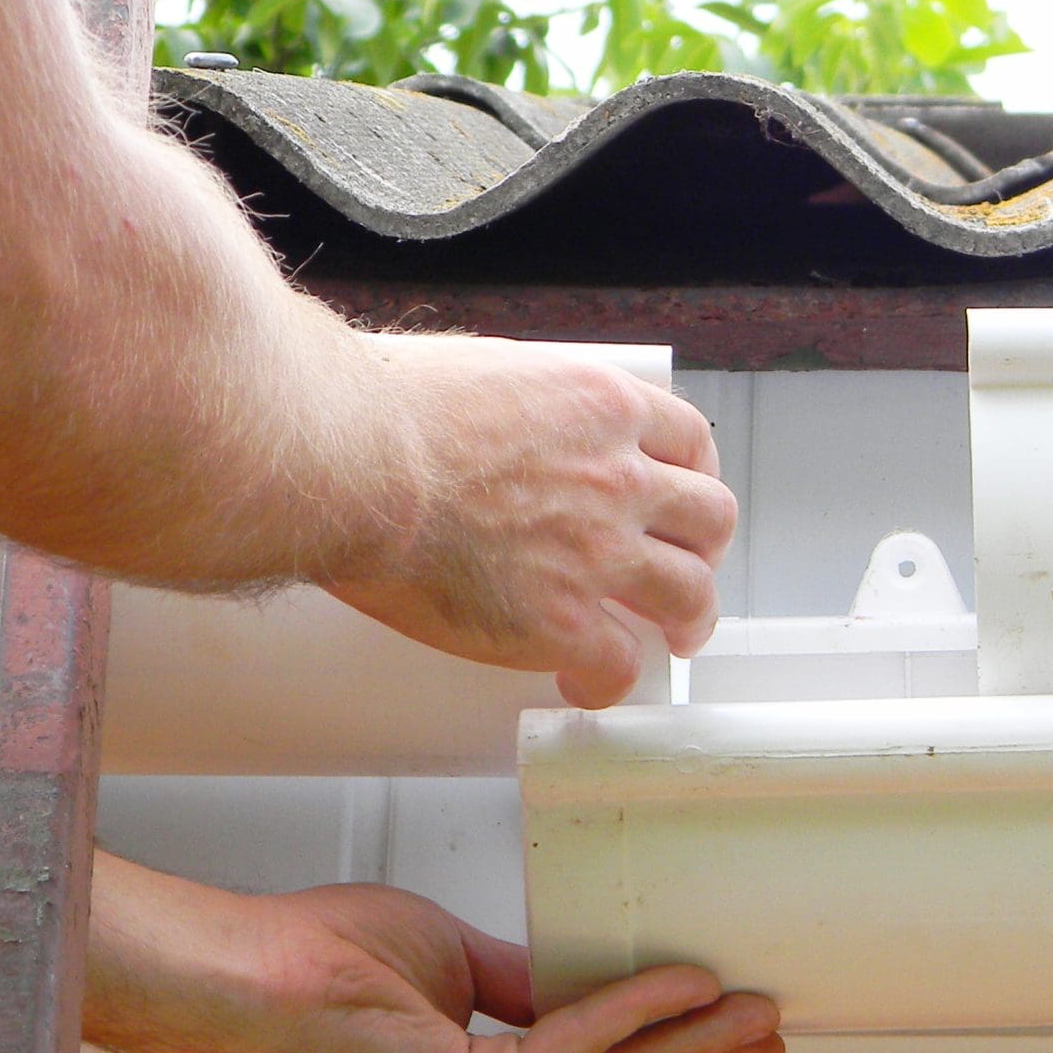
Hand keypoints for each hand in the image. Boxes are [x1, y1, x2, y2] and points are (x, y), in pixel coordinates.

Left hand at [96, 865, 782, 1052]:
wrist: (240, 973)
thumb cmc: (313, 962)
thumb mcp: (449, 961)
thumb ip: (520, 984)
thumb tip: (581, 981)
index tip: (725, 1032)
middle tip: (771, 1039)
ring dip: (691, 1044)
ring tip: (756, 1016)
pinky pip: (572, 1049)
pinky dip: (632, 1012)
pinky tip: (682, 986)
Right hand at [322, 333, 736, 707]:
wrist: (343, 464)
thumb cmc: (376, 409)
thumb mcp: (478, 368)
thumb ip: (520, 403)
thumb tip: (503, 416)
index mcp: (599, 405)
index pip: (688, 440)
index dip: (693, 477)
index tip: (682, 499)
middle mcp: (616, 477)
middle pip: (709, 518)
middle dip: (704, 549)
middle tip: (685, 569)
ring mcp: (597, 554)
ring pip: (689, 594)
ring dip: (688, 619)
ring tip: (672, 637)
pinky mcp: (561, 623)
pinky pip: (619, 665)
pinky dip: (610, 681)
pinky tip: (585, 684)